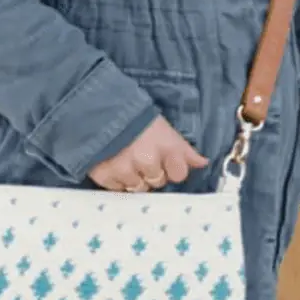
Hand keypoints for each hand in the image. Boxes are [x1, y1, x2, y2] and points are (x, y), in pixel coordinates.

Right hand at [89, 116, 208, 191]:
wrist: (96, 110)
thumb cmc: (133, 117)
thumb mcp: (163, 128)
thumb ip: (183, 149)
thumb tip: (203, 162)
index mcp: (165, 147)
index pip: (179, 174)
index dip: (172, 168)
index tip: (165, 161)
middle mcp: (147, 161)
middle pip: (158, 182)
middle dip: (152, 172)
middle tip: (141, 156)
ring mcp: (125, 170)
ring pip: (139, 188)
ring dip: (134, 178)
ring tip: (126, 160)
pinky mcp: (106, 176)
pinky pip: (119, 189)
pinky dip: (117, 180)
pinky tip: (114, 164)